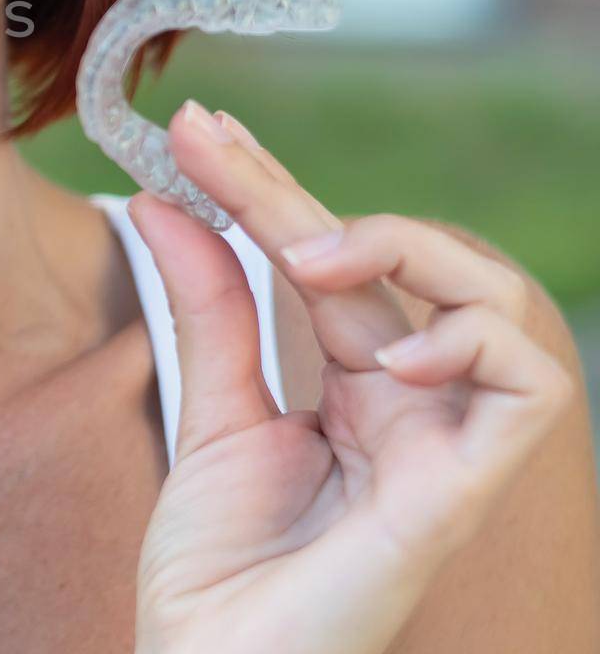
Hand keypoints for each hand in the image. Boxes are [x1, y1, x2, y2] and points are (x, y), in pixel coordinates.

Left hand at [127, 100, 574, 653]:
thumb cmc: (215, 566)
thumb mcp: (209, 410)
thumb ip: (208, 306)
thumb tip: (165, 198)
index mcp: (352, 384)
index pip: (329, 261)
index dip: (270, 187)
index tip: (197, 131)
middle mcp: (408, 402)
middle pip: (391, 262)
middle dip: (297, 190)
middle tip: (209, 144)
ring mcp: (443, 442)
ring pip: (499, 300)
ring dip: (410, 247)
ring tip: (309, 257)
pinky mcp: (464, 491)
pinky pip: (532, 390)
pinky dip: (476, 340)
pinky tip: (393, 348)